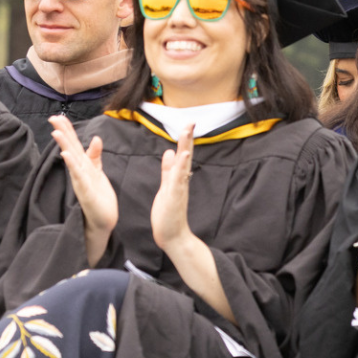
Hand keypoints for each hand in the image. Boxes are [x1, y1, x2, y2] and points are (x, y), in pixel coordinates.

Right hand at [49, 115, 117, 263]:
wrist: (103, 220)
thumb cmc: (99, 196)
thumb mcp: (97, 171)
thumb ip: (94, 155)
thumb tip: (95, 138)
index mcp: (82, 166)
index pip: (73, 144)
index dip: (67, 130)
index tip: (58, 116)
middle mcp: (78, 172)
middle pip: (69, 149)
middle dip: (62, 133)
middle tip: (53, 118)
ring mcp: (80, 182)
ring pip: (71, 161)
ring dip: (64, 146)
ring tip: (56, 132)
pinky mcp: (85, 192)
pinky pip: (78, 177)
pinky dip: (73, 166)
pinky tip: (66, 156)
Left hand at [151, 125, 195, 252]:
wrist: (173, 236)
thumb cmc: (168, 213)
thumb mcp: (166, 187)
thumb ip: (168, 170)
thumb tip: (170, 153)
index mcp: (178, 178)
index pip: (182, 155)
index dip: (184, 139)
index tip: (188, 124)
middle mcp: (181, 181)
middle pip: (186, 155)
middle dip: (187, 138)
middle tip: (191, 121)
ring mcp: (179, 188)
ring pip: (183, 164)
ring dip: (186, 147)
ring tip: (187, 132)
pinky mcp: (175, 196)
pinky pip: (178, 179)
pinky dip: (181, 167)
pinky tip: (182, 155)